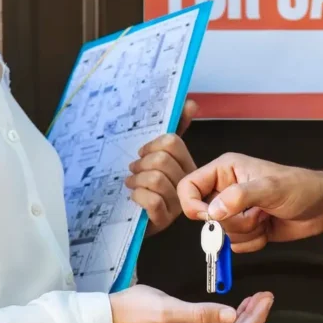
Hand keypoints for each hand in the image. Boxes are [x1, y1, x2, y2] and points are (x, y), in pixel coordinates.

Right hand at [109, 284, 272, 322]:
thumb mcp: (168, 308)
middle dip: (254, 319)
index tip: (265, 300)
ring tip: (257, 299)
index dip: (254, 320)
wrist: (110, 319)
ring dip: (245, 319)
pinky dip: (232, 320)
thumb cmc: (133, 312)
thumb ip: (201, 313)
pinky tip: (240, 307)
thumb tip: (231, 315)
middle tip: (266, 296)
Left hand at [127, 100, 198, 235]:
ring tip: (131, 184)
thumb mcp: (157, 156)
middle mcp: (186, 184)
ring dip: (137, 180)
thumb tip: (191, 103)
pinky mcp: (164, 220)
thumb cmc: (145, 185)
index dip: (152, 144)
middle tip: (134, 170)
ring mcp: (177, 204)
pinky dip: (138, 196)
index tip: (142, 153)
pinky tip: (134, 197)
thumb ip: (175, 130)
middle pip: (162, 160)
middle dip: (142, 163)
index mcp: (187, 165)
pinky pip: (153, 200)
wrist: (132, 219)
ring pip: (156, 179)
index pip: (172, 142)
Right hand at [176, 152, 322, 252]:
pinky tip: (268, 229)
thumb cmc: (302, 188)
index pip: (189, 186)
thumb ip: (239, 196)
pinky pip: (235, 245)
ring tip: (265, 218)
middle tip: (255, 214)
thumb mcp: (270, 188)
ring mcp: (236, 211)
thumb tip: (213, 211)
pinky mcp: (246, 228)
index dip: (194, 205)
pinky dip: (252, 242)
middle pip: (205, 216)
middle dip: (232, 222)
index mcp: (225, 170)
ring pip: (222, 234)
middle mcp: (226, 190)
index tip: (211, 217)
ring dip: (245, 232)